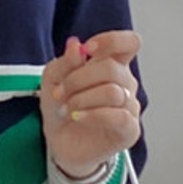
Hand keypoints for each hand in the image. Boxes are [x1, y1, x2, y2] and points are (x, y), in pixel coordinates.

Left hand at [40, 30, 141, 176]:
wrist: (60, 142)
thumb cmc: (62, 107)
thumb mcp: (53, 80)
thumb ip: (64, 63)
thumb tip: (75, 46)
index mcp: (112, 64)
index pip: (129, 43)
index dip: (112, 41)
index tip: (88, 49)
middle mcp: (125, 83)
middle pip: (112, 68)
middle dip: (78, 79)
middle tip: (61, 92)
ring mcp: (130, 106)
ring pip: (113, 92)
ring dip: (82, 99)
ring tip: (67, 108)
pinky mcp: (129, 129)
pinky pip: (119, 116)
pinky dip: (93, 115)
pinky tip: (78, 117)